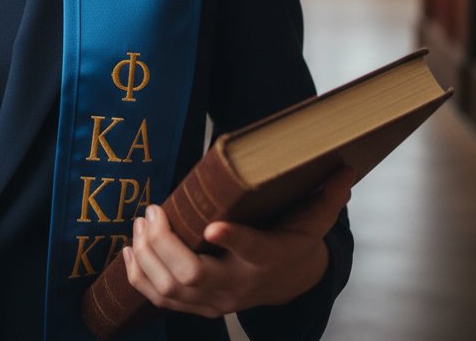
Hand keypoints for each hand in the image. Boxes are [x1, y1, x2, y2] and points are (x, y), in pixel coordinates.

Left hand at [122, 166, 353, 317]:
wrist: (288, 285)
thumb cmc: (292, 243)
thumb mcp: (311, 222)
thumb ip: (324, 197)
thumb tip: (345, 168)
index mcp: (268, 257)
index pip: (253, 250)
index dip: (232, 239)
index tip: (212, 225)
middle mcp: (239, 285)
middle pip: (193, 275)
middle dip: (164, 244)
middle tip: (153, 210)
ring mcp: (216, 301)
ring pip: (172, 289)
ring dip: (147, 256)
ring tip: (140, 223)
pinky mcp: (198, 307)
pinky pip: (161, 300)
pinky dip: (140, 277)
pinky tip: (130, 249)